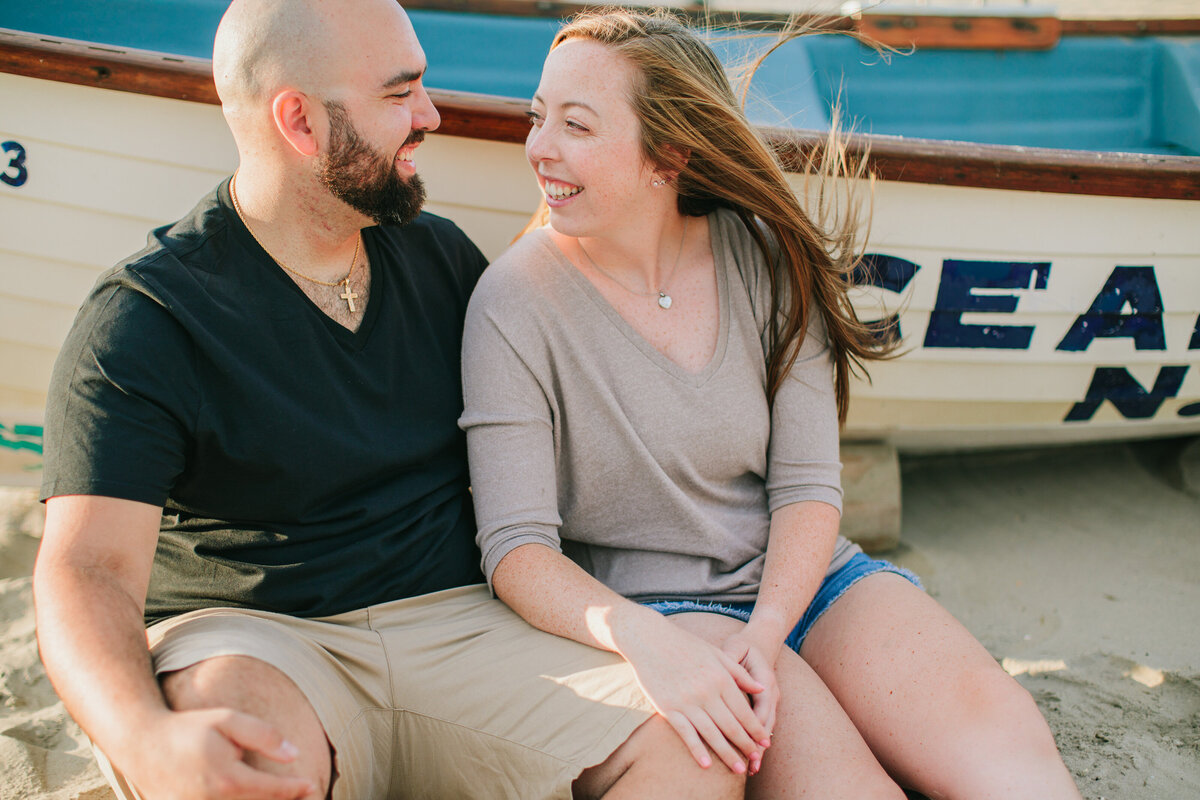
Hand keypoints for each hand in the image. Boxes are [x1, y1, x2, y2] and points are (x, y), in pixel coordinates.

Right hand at [124, 708, 316, 798]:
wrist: (142, 744)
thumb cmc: (190, 728)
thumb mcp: (228, 720)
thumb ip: (263, 736)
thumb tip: (294, 754)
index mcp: (227, 779)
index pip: (271, 791)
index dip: (295, 790)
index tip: (312, 786)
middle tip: (306, 797)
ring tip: (279, 798)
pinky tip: (252, 797)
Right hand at [621, 618, 769, 773]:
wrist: (649, 639)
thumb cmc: (684, 644)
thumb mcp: (716, 653)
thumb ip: (739, 673)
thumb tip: (761, 689)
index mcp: (720, 677)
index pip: (744, 710)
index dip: (756, 729)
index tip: (765, 742)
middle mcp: (706, 692)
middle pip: (731, 725)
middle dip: (746, 745)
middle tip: (755, 759)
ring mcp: (687, 702)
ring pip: (712, 734)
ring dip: (727, 753)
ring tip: (738, 768)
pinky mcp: (668, 708)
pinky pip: (686, 733)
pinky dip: (697, 750)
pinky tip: (707, 764)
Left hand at [721, 632, 780, 775]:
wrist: (760, 643)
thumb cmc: (744, 646)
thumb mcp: (736, 647)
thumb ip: (730, 659)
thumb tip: (721, 670)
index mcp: (764, 679)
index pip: (762, 706)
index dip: (756, 724)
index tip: (748, 740)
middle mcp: (771, 692)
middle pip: (766, 723)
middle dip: (758, 744)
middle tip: (750, 763)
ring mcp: (771, 701)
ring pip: (766, 728)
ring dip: (759, 749)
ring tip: (751, 769)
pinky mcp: (765, 707)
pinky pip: (763, 727)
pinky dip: (757, 743)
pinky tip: (751, 760)